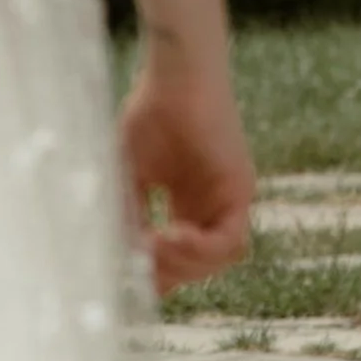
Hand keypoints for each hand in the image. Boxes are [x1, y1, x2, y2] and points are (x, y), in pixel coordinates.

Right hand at [119, 40, 255, 296]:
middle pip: (199, 266)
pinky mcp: (241, 191)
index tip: (129, 285)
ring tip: (154, 248)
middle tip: (137, 263)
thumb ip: (127, 212)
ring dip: (186, 265)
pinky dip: (202, 249)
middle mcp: (213, 208)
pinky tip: (172, 236)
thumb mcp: (128, 172)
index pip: (179, 257)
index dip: (157, 276)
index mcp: (187, 204)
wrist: (176, 75)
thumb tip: (118, 255)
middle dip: (166, 272)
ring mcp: (230, 202)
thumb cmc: (150, 112)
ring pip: (220, 261)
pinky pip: (231, 241)